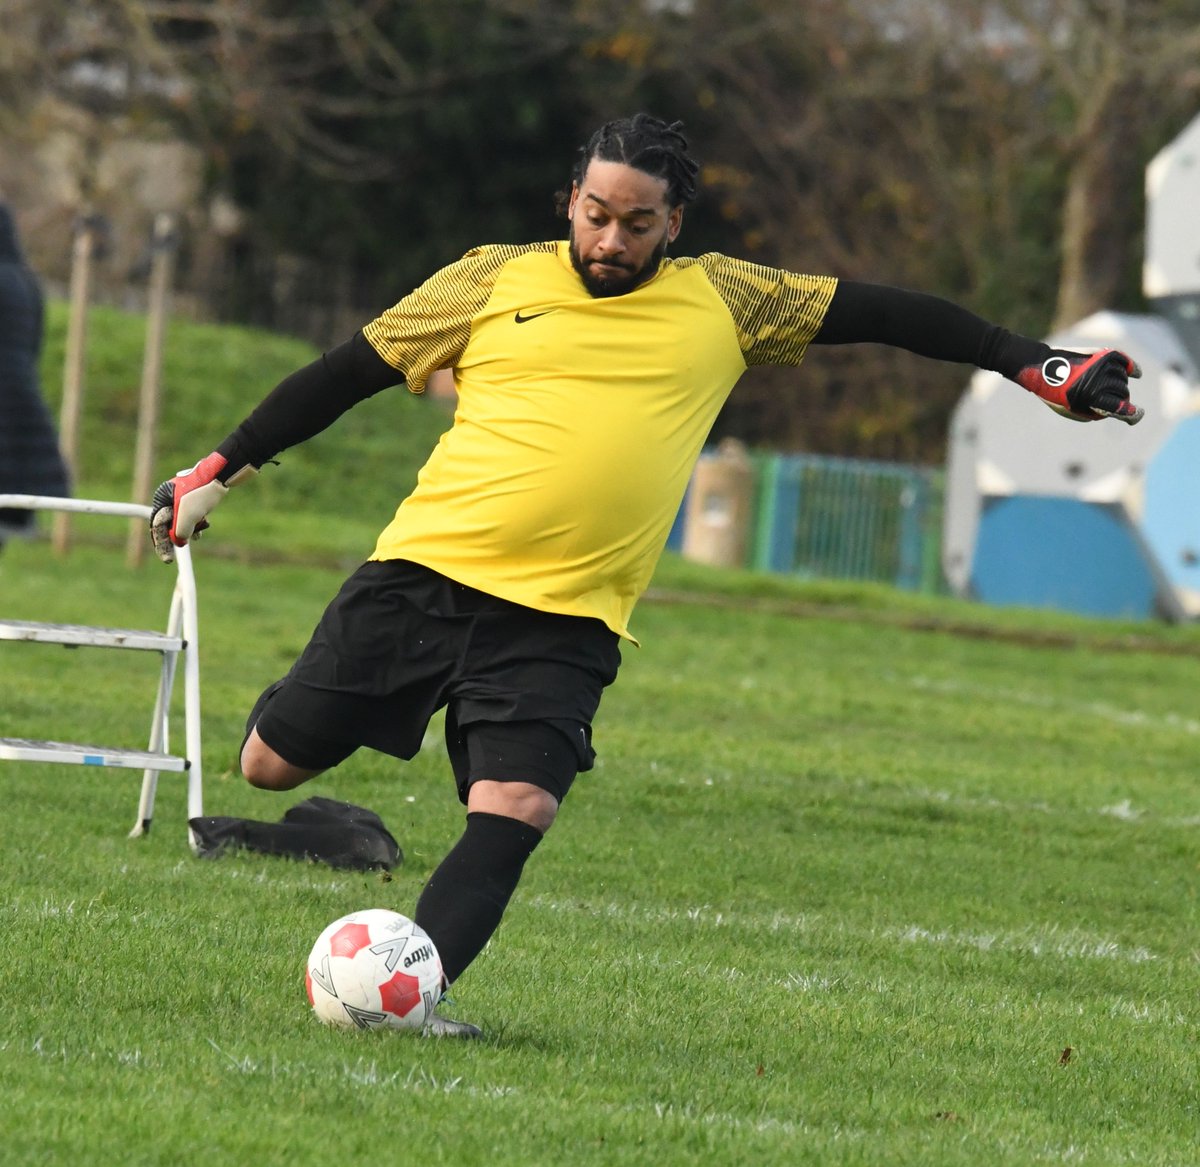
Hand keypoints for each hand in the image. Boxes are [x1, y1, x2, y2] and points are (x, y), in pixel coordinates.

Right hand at [149, 451, 231, 563]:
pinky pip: (192, 514)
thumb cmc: (202, 493)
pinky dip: (197, 522)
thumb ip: (180, 532)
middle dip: (175, 537)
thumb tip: (179, 542)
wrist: (221, 475)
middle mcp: (169, 497)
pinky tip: (203, 526)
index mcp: (161, 498)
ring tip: (197, 535)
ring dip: (189, 530)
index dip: (161, 544)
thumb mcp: (188, 517)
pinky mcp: (195, 497)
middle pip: (168, 523)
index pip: (156, 525)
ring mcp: (182, 496)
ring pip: (182, 520)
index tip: (167, 559)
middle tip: (178, 553)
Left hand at [1015, 348, 1143, 424]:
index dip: (1132, 414)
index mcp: (1093, 398)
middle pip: (1122, 392)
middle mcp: (1102, 380)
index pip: (1122, 407)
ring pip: (1122, 377)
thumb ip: (1095, 412)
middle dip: (1117, 399)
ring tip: (1103, 387)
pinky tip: (1136, 373)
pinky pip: (1123, 359)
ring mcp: (1103, 365)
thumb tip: (1115, 409)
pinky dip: (1131, 366)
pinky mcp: (1102, 354)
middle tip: (1104, 399)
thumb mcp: (1072, 410)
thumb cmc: (1055, 394)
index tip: (1136, 415)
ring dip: (1117, 384)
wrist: (1043, 368)